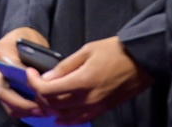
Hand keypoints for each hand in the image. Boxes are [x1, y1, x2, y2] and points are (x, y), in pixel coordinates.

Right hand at [0, 28, 48, 119]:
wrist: (17, 37)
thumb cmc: (27, 38)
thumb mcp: (34, 44)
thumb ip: (37, 60)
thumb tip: (46, 81)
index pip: (13, 73)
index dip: (27, 85)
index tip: (43, 93)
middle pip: (3, 92)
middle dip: (23, 104)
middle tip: (42, 109)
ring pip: (5, 101)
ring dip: (23, 110)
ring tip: (42, 111)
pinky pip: (7, 104)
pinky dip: (21, 110)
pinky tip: (35, 109)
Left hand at [33, 36, 152, 124]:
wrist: (141, 60)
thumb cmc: (114, 51)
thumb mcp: (86, 51)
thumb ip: (65, 66)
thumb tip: (47, 77)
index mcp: (82, 81)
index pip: (48, 90)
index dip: (34, 83)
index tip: (30, 73)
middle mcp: (88, 98)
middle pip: (54, 105)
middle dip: (39, 95)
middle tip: (36, 83)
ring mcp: (96, 107)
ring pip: (65, 116)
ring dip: (51, 108)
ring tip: (45, 96)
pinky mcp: (103, 109)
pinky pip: (80, 119)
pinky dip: (66, 119)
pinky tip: (59, 115)